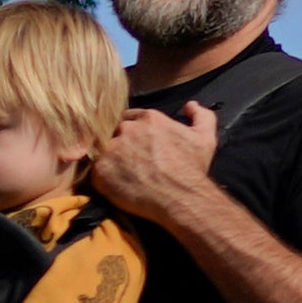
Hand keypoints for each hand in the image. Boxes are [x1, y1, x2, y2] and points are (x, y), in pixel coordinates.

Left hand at [88, 94, 231, 233]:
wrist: (181, 197)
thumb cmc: (192, 169)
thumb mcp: (205, 138)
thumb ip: (201, 115)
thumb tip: (190, 105)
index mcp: (149, 118)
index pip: (132, 118)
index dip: (135, 131)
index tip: (139, 145)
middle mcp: (127, 129)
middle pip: (115, 132)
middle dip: (121, 143)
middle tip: (131, 161)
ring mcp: (111, 149)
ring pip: (103, 150)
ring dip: (111, 159)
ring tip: (122, 174)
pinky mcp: (100, 170)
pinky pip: (96, 171)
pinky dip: (105, 177)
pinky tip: (118, 185)